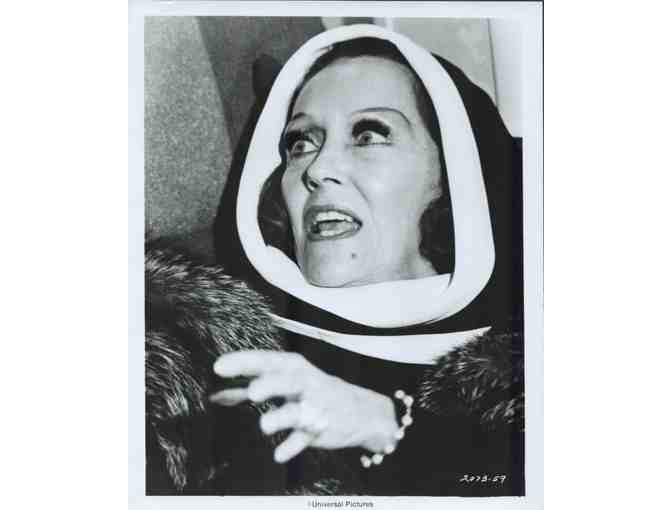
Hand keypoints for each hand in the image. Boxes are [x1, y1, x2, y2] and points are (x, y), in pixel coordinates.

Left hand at [209, 350, 397, 462]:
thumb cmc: (312, 392)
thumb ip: (249, 387)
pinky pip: (305, 438)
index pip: (266, 361)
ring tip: (264, 426)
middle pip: (287, 381)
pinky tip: (279, 454)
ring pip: (297, 411)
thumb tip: (215, 393)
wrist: (360, 411)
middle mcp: (304, 383)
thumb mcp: (284, 383)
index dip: (243, 363)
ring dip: (280, 417)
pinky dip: (293, 446)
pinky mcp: (322, 428)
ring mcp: (315, 406)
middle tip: (253, 392)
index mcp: (292, 368)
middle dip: (271, 385)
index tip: (219, 367)